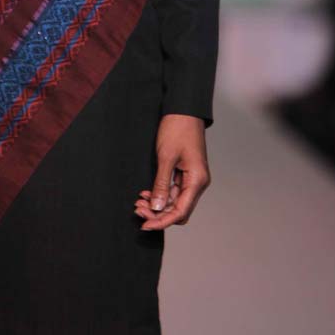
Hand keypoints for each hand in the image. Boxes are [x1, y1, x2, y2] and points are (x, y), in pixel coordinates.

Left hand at [133, 113, 210, 229]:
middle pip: (178, 210)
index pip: (181, 211)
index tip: (145, 225)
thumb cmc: (177, 128)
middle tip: (137, 210)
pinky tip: (145, 193)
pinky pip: (173, 191)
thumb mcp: (166, 157)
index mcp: (197, 180)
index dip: (162, 221)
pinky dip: (160, 194)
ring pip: (175, 202)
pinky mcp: (185, 173)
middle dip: (158, 214)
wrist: (183, 109)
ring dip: (157, 204)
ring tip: (138, 202)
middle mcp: (197, 183)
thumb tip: (157, 207)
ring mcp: (192, 178)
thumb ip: (161, 184)